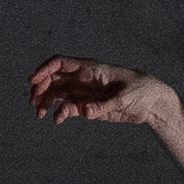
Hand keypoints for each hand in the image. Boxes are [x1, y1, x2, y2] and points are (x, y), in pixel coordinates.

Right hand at [27, 54, 181, 136]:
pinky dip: (58, 113)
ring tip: (39, 114)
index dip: (43, 70)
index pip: (60, 63)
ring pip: (56, 94)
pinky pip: (66, 108)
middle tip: (34, 103)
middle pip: (52, 78)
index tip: (32, 80)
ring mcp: (83, 92)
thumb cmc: (140, 92)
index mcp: (90, 68)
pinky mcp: (86, 106)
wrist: (151, 103)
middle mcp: (82, 78)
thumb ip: (103, 105)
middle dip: (40, 88)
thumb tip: (83, 111)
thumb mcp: (123, 98)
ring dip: (45, 102)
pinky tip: (56, 119)